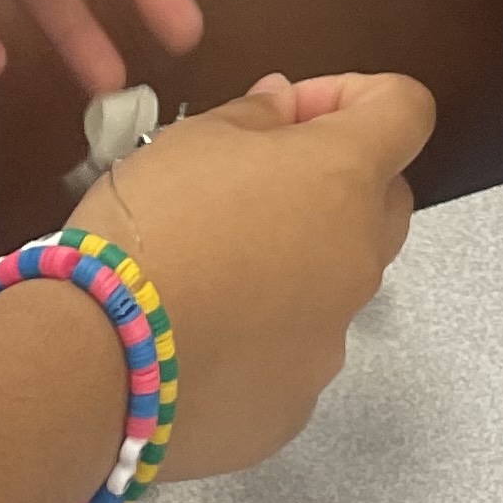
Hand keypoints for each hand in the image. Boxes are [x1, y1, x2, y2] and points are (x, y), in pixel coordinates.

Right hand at [70, 70, 433, 476]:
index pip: (406, 111)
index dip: (359, 97)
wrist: (96, 362)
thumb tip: (287, 107)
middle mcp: (358, 261)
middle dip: (337, 181)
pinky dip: (264, 335)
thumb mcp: (191, 139)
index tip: (296, 113)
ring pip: (337, 284)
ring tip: (211, 268)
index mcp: (343, 178)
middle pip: (385, 202)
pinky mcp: (295, 405)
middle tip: (259, 185)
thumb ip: (256, 115)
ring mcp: (331, 343)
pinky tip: (200, 333)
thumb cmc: (147, 228)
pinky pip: (296, 353)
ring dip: (296, 262)